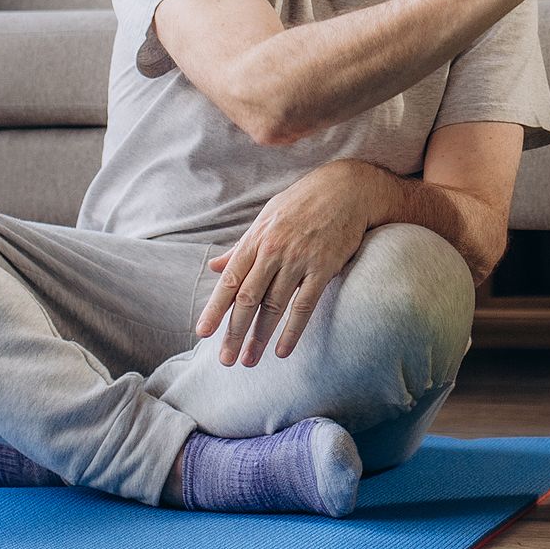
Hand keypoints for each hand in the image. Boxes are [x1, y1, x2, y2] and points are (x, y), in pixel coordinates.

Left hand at [196, 161, 384, 364]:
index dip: (215, 308)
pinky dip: (292, 331)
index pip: (230, 281)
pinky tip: (282, 351)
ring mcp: (298, 260)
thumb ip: (241, 247)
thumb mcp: (266, 218)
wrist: (346, 188)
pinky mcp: (323, 268)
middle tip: (225, 359)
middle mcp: (273, 251)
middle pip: (248, 299)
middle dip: (234, 332)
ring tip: (249, 360)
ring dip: (260, 337)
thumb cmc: (302, 202)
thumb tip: (215, 266)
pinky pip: (304, 306)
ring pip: (273, 307)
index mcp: (256, 240)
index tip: (203, 332)